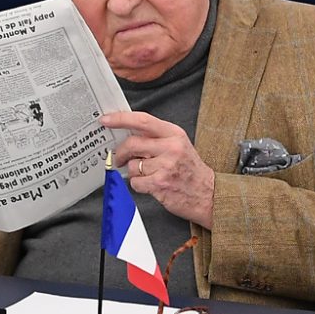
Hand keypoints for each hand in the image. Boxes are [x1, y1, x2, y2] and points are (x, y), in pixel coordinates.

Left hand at [100, 111, 214, 227]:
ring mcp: (166, 166)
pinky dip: (139, 185)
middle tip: (120, 158)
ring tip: (149, 175)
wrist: (208, 195)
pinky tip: (152, 185)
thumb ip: (155, 137)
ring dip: (135, 172)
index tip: (106, 120)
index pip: (142, 120)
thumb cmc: (190, 170)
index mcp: (174, 134)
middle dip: (121, 153)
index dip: (120, 119)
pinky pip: (136, 182)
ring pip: (133, 165)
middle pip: (132, 143)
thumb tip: (127, 134)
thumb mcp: (179, 145)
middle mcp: (171, 147)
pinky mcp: (160, 184)